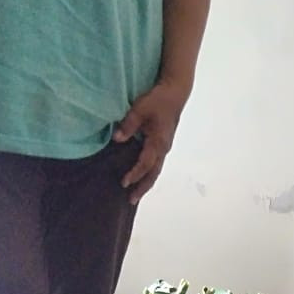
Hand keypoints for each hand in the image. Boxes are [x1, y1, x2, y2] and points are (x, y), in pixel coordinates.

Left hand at [113, 80, 188, 204]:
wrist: (176, 93)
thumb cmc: (158, 100)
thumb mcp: (140, 109)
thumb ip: (129, 124)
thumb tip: (117, 139)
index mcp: (158, 142)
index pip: (145, 163)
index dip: (135, 174)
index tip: (124, 182)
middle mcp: (163, 149)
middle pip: (153, 174)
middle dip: (143, 187)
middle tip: (131, 200)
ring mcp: (165, 147)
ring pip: (156, 170)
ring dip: (146, 183)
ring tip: (136, 193)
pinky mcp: (163, 144)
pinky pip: (156, 164)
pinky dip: (149, 173)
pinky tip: (143, 176)